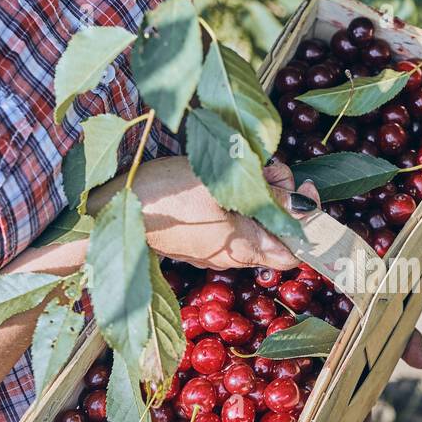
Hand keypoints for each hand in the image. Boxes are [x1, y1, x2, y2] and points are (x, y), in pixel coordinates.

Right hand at [118, 156, 302, 269]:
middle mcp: (232, 255)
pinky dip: (236, 199)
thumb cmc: (168, 195)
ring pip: (253, 222)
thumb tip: (298, 203)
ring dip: (257, 192)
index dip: (307, 221)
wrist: (115, 205)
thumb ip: (266, 196)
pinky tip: (224, 178)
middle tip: (268, 167)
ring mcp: (213, 249)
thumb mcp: (224, 185)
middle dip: (280, 196)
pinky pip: (230, 221)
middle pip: (275, 230)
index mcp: (244, 248)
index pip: (295, 251)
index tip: (305, 191)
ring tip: (244, 166)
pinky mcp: (198, 238)